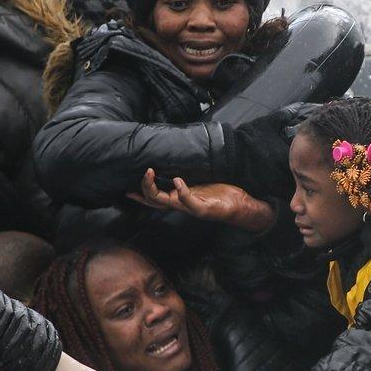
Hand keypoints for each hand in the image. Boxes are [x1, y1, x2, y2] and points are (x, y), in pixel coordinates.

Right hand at [129, 169, 275, 232]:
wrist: (241, 206)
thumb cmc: (222, 193)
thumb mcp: (204, 181)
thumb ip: (192, 175)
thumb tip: (182, 161)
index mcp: (180, 198)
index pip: (155, 198)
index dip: (140, 193)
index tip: (128, 186)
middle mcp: (182, 204)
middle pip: (155, 200)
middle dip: (145, 187)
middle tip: (144, 171)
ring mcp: (192, 208)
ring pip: (166, 202)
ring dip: (156, 189)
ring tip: (152, 173)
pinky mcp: (203, 210)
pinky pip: (188, 202)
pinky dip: (181, 192)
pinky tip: (178, 181)